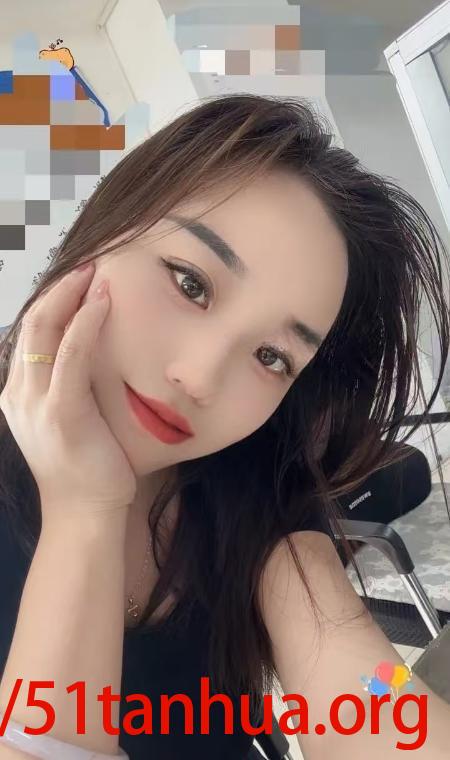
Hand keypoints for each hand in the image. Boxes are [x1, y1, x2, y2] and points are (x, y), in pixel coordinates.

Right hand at [0, 262, 136, 522]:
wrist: (85, 513)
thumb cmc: (87, 466)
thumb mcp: (69, 420)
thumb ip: (70, 387)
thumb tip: (93, 354)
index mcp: (18, 393)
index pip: (30, 332)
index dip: (52, 299)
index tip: (79, 276)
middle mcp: (18, 394)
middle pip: (32, 323)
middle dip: (60, 288)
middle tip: (91, 263)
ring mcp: (35, 403)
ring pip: (45, 332)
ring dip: (72, 295)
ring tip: (97, 271)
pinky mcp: (61, 413)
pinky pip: (71, 356)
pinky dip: (86, 323)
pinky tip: (103, 302)